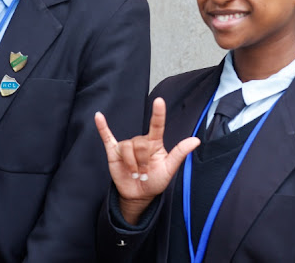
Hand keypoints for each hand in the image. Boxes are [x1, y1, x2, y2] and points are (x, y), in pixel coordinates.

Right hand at [95, 97, 199, 223]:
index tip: (159, 101)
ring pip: (127, 148)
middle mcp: (140, 141)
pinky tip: (98, 117)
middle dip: (142, 161)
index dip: (158, 114)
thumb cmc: (155, 180)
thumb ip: (180, 153)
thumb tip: (195, 140)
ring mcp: (126, 145)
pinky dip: (102, 127)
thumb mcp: (169, 169)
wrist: (139, 194)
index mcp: (155, 143)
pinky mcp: (114, 151)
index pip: (157, 125)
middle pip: (140, 144)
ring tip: (134, 173)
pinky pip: (107, 137)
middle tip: (143, 173)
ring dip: (131, 164)